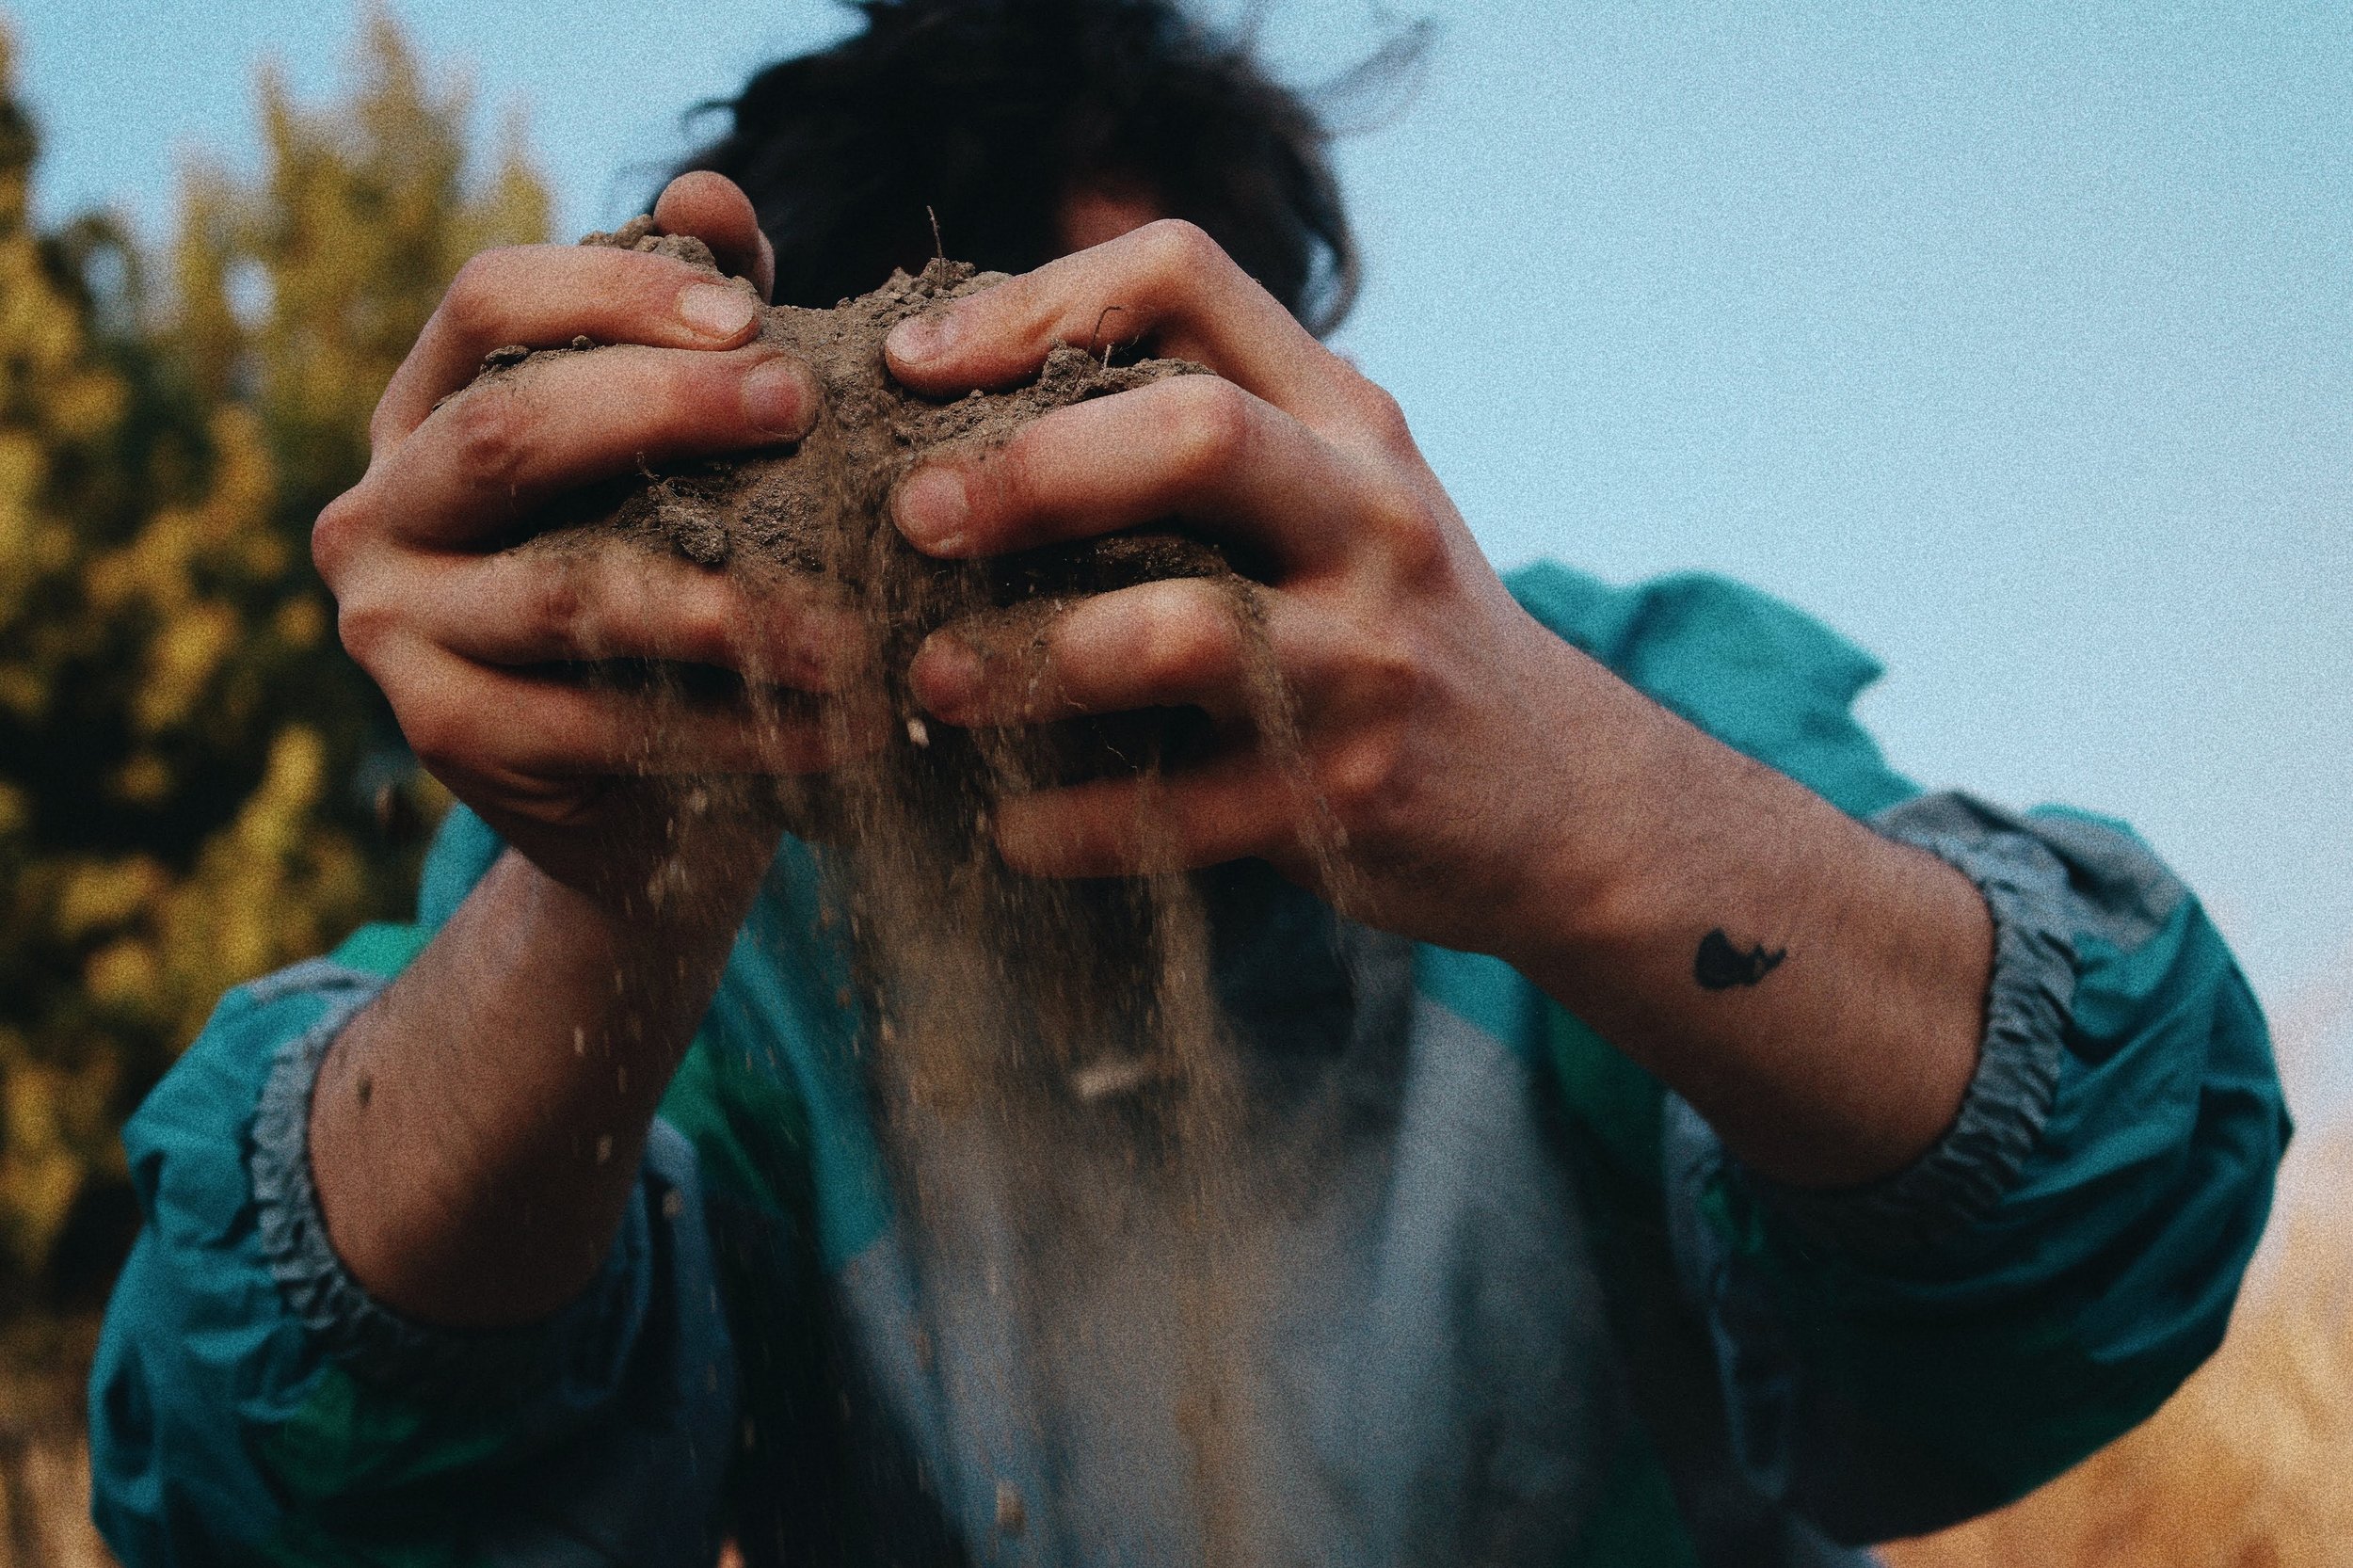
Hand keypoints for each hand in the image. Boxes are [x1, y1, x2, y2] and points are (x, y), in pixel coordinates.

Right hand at [314, 174, 874, 917]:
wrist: (624, 789)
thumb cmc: (658, 580)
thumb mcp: (672, 454)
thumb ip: (689, 329)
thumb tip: (712, 192)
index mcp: (426, 409)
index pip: (488, 303)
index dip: (616, 292)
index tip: (755, 317)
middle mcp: (379, 508)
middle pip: (510, 432)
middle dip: (667, 410)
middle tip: (806, 410)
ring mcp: (393, 625)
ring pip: (565, 594)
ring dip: (729, 607)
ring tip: (856, 621)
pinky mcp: (441, 734)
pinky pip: (595, 721)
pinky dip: (727, 728)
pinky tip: (832, 728)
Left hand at [882, 219, 1612, 956]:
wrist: (1553, 793)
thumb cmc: (1382, 622)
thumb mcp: (1334, 489)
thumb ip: (1201, 424)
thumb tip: (955, 391)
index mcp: (1346, 418)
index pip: (1187, 280)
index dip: (1031, 305)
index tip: (911, 367)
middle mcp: (1369, 518)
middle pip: (1193, 434)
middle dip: (1029, 470)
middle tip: (910, 517)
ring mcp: (1367, 661)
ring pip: (1178, 630)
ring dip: (1023, 656)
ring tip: (929, 680)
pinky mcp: (1346, 796)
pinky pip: (1176, 811)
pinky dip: (1069, 823)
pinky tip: (1004, 824)